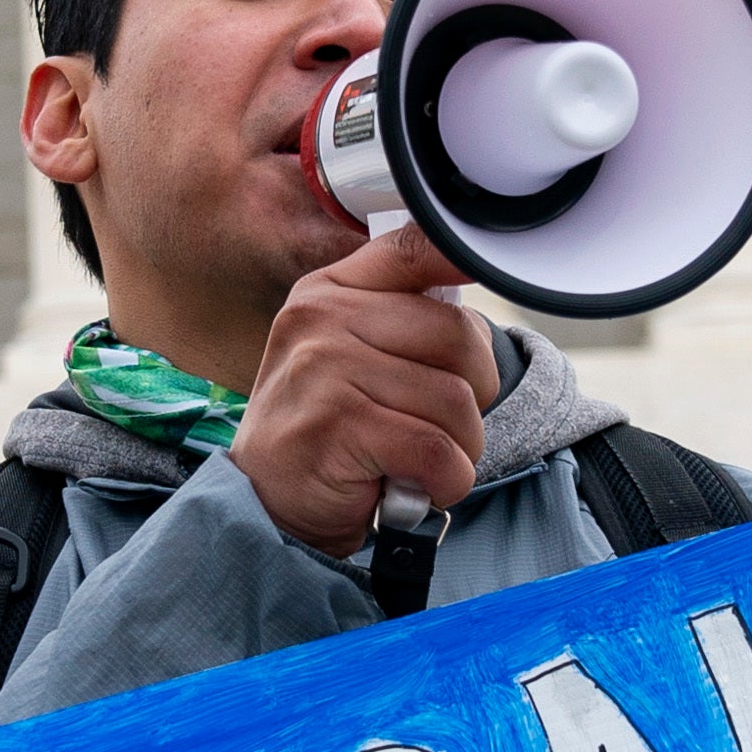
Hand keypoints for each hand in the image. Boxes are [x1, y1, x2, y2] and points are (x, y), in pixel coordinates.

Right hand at [228, 219, 490, 560]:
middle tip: (442, 422)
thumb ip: (399, 314)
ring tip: (421, 460)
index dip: (463, 258)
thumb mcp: (348, 351)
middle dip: (475, 393)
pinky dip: (446, 480)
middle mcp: (322, 319)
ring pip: (455, 402)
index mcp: (330, 291)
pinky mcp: (336, 427)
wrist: (268, 502)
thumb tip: (471, 274)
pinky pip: (438, 450)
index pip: (414, 250)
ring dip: (460, 447)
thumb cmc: (326, 426)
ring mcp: (324, 370)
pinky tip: (418, 484)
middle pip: (460, 337)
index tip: (483, 273)